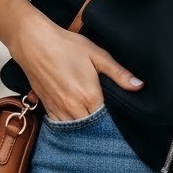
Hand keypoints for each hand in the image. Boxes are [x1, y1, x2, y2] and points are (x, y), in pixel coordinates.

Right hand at [12, 15, 143, 121]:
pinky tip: (74, 119)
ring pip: (74, 130)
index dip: (113, 123)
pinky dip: (68, 126)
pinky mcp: (47, 107)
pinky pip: (60, 125)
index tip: (118, 122)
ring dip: (83, 129)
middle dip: (99, 128)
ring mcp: (58, 109)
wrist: (33, 42)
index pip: (106, 121)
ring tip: (91, 124)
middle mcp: (73, 107)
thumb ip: (118, 73)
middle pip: (91, 129)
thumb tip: (139, 86)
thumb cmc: (65, 46)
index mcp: (89, 97)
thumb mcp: (97, 55)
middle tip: (107, 126)